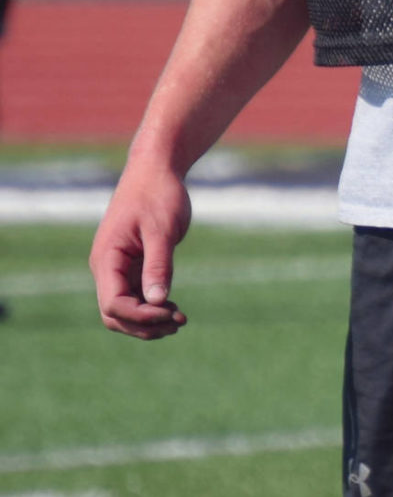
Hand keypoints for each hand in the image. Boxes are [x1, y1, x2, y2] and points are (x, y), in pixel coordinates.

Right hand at [91, 159, 191, 337]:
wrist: (156, 170)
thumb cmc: (158, 194)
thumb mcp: (162, 230)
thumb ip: (158, 265)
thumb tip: (156, 302)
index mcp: (107, 258)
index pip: (114, 305)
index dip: (141, 317)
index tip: (172, 312)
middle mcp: (107, 268)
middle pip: (114, 315)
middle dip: (144, 326)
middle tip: (180, 320)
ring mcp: (118, 269)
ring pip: (125, 312)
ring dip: (149, 322)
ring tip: (180, 318)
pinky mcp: (132, 268)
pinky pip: (136, 299)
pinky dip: (153, 309)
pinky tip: (174, 308)